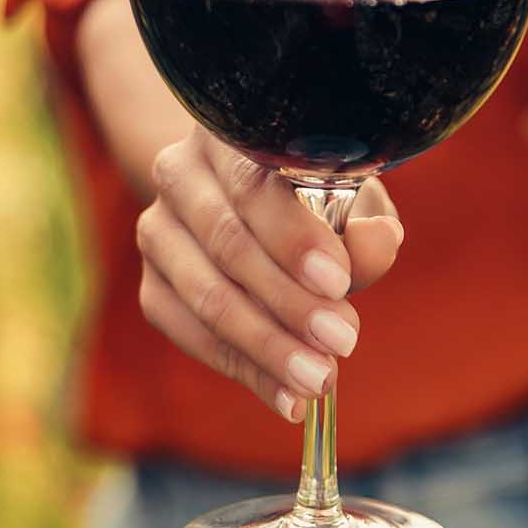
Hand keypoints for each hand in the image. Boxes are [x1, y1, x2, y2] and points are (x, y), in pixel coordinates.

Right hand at [135, 131, 402, 420]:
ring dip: (267, 346)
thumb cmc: (317, 192)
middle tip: (344, 342)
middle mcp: (179, 173)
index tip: (339, 282)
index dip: (294, 236)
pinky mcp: (152, 286)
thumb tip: (375, 245)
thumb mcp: (351, 195)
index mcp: (230, 132)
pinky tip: (287, 396)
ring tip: (320, 379)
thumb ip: (363, 224)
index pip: (253, 183)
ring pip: (205, 295)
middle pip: (227, 244)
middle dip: (289, 302)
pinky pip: (190, 334)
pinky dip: (243, 370)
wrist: (250, 201)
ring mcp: (157, 230)